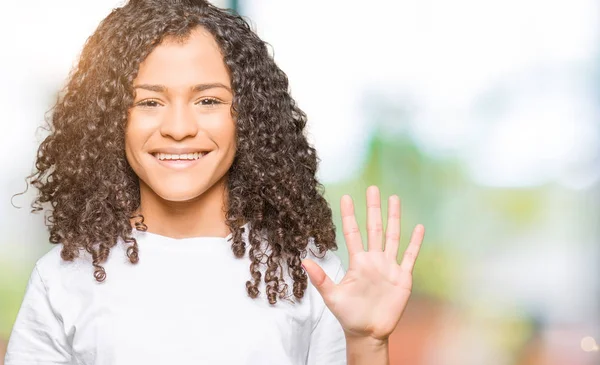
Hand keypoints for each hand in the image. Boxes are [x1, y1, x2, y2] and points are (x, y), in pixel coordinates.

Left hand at [302, 186, 424, 341]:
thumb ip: (321, 279)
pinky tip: (418, 227)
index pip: (353, 233)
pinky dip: (415, 242)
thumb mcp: (332, 296)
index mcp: (357, 262)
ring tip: (394, 199)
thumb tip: (303, 261)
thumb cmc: (349, 315)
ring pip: (393, 236)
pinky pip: (410, 256)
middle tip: (373, 188)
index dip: (349, 215)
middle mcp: (374, 260)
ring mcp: (389, 267)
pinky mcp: (402, 277)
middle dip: (373, 208)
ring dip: (394, 218)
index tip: (345, 197)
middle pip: (374, 228)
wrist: (368, 332)